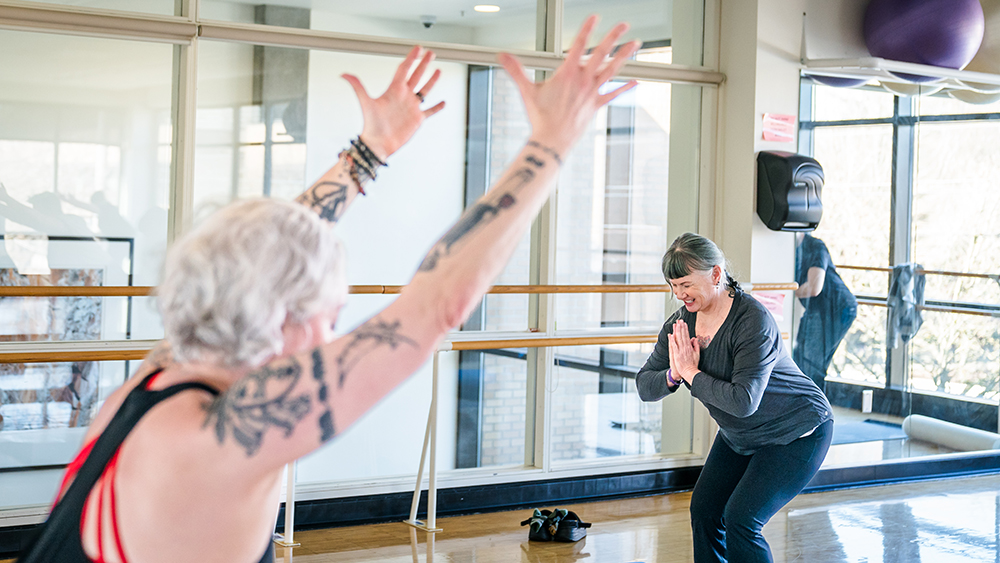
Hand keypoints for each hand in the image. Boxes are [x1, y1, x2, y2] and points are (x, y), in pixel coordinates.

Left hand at [343, 46, 445, 160]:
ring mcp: (411, 108)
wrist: (378, 143)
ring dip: (431, 81)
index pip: (404, 69)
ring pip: (424, 91)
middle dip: (424, 64)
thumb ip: (357, 86)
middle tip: (431, 53)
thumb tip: (343, 74)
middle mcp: (404, 97)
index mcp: (394, 90)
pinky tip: (443, 102)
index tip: (418, 48)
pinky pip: (430, 111)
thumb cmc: (371, 125)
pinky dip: (437, 107)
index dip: (411, 58)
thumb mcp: (365, 103)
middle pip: (416, 76)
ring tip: (438, 71)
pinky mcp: (417, 120)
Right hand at [498, 15, 639, 153]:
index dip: (587, 29)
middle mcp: (583, 81)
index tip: (595, 17)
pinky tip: (635, 81)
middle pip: (601, 54)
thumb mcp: (527, 91)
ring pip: (612, 70)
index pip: (578, 45)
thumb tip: (502, 56)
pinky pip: (613, 94)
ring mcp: (592, 92)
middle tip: (623, 25)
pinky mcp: (596, 105)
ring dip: (624, 55)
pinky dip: (624, 88)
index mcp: (567, 74)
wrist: (553, 139)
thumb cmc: (540, 117)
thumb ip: (516, 70)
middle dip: (613, 37)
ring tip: (635, 43)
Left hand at [667, 319, 699, 383]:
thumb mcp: (697, 354)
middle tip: (680, 320)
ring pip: (678, 339)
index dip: (685, 329)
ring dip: (677, 331)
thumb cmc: (693, 364)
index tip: (684, 323)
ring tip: (676, 324)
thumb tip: (694, 338)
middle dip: (681, 327)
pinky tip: (670, 335)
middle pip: (682, 335)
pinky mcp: (676, 354)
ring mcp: (680, 351)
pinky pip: (674, 346)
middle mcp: (685, 348)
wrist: (689, 372)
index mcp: (690, 347)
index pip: (687, 336)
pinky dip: (672, 340)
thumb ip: (696, 346)